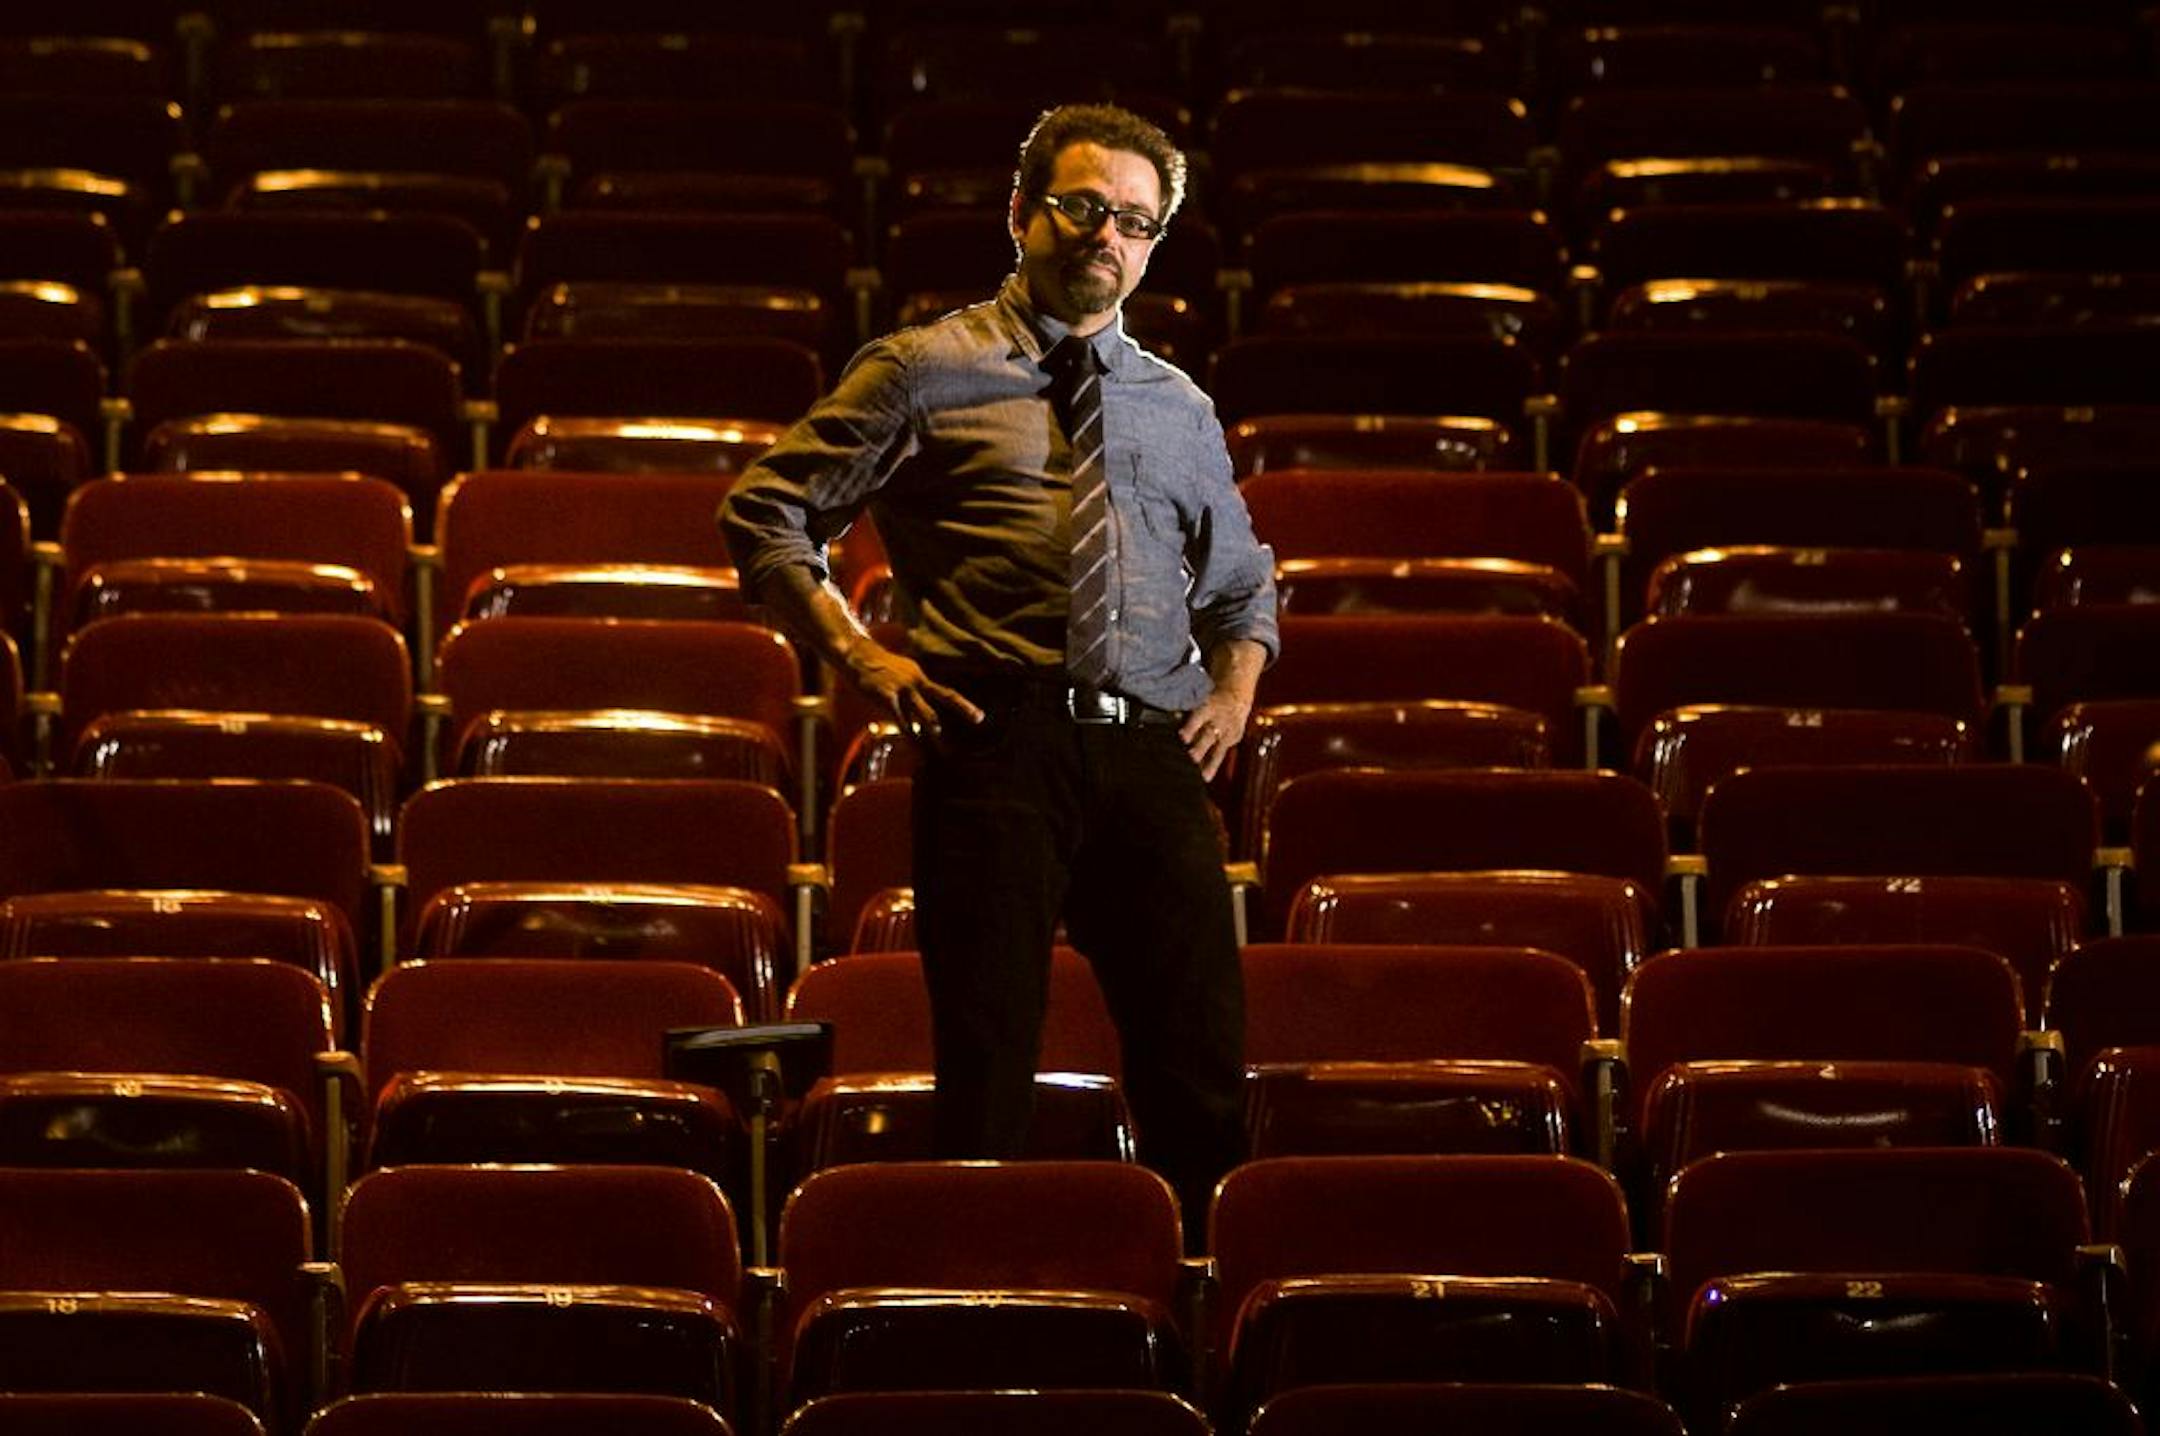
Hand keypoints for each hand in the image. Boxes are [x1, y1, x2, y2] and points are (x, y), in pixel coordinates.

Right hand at [843, 641, 983, 746]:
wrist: (854, 655)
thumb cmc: (875, 667)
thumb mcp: (899, 673)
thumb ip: (910, 688)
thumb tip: (917, 709)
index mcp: (920, 675)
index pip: (944, 692)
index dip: (961, 704)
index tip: (978, 716)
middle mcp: (916, 680)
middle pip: (944, 694)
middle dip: (963, 707)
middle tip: (980, 718)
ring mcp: (902, 689)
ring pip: (925, 713)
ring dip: (935, 730)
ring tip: (943, 745)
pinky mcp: (887, 698)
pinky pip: (903, 722)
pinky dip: (911, 736)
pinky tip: (917, 747)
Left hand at [1179, 684, 1251, 781]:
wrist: (1236, 697)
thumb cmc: (1208, 701)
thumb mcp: (1199, 702)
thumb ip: (1186, 714)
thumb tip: (1168, 722)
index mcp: (1209, 706)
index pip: (1199, 717)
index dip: (1191, 727)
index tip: (1182, 737)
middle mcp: (1221, 719)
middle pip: (1210, 734)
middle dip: (1201, 748)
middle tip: (1191, 758)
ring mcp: (1230, 730)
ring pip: (1220, 749)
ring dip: (1211, 764)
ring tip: (1203, 777)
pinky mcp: (1235, 739)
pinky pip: (1223, 753)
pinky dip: (1213, 765)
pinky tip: (1206, 776)